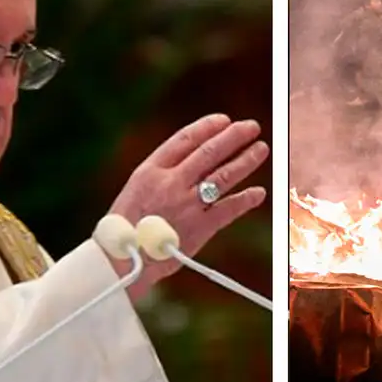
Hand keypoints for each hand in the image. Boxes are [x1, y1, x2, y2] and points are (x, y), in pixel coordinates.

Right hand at [109, 114, 268, 285]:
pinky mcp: (200, 228)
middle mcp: (171, 183)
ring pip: (224, 175)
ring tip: (261, 149)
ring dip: (246, 160)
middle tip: (252, 127)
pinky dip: (246, 200)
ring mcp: (187, 205)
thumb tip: (191, 160)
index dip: (207, 127)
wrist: (120, 261)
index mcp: (151, 171)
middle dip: (234, 136)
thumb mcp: (135, 190)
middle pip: (209, 152)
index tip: (224, 120)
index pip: (185, 139)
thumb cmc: (125, 227)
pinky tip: (259, 193)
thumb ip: (162, 174)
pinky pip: (229, 209)